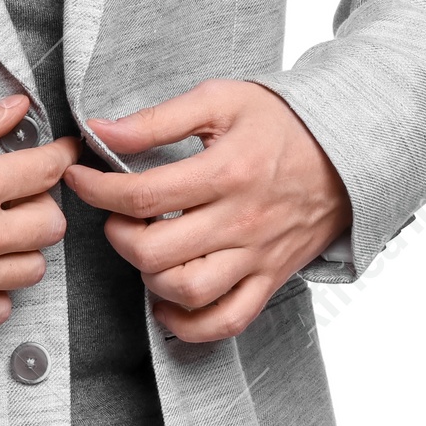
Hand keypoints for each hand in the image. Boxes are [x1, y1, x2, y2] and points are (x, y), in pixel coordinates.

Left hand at [63, 79, 350, 342]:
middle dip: (117, 235)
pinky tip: (167, 301)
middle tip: (116, 215)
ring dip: (149, 278)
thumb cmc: (280, 122)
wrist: (347, 152)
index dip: (95, 190)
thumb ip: (157, 119)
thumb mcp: (219, 101)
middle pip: (155, 252)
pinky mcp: (270, 280)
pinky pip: (227, 321)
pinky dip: (190, 324)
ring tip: (144, 249)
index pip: (141, 196)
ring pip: (188, 292)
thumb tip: (101, 132)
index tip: (78, 177)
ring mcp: (257, 257)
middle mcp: (240, 221)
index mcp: (225, 173)